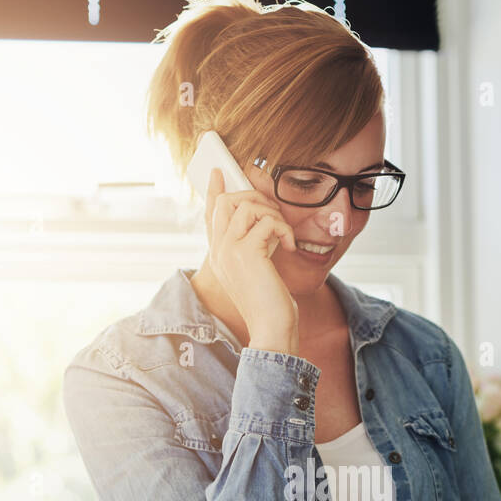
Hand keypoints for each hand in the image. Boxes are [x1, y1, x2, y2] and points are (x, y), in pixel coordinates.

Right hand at [205, 167, 299, 352]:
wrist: (271, 328)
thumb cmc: (269, 304)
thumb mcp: (257, 270)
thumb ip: (253, 245)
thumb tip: (264, 220)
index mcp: (218, 256)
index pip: (211, 215)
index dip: (215, 191)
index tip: (219, 172)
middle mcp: (218, 251)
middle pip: (226, 202)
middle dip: (254, 198)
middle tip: (274, 213)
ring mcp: (229, 251)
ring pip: (246, 206)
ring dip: (272, 214)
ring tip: (282, 235)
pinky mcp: (246, 253)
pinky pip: (266, 222)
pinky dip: (283, 229)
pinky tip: (289, 246)